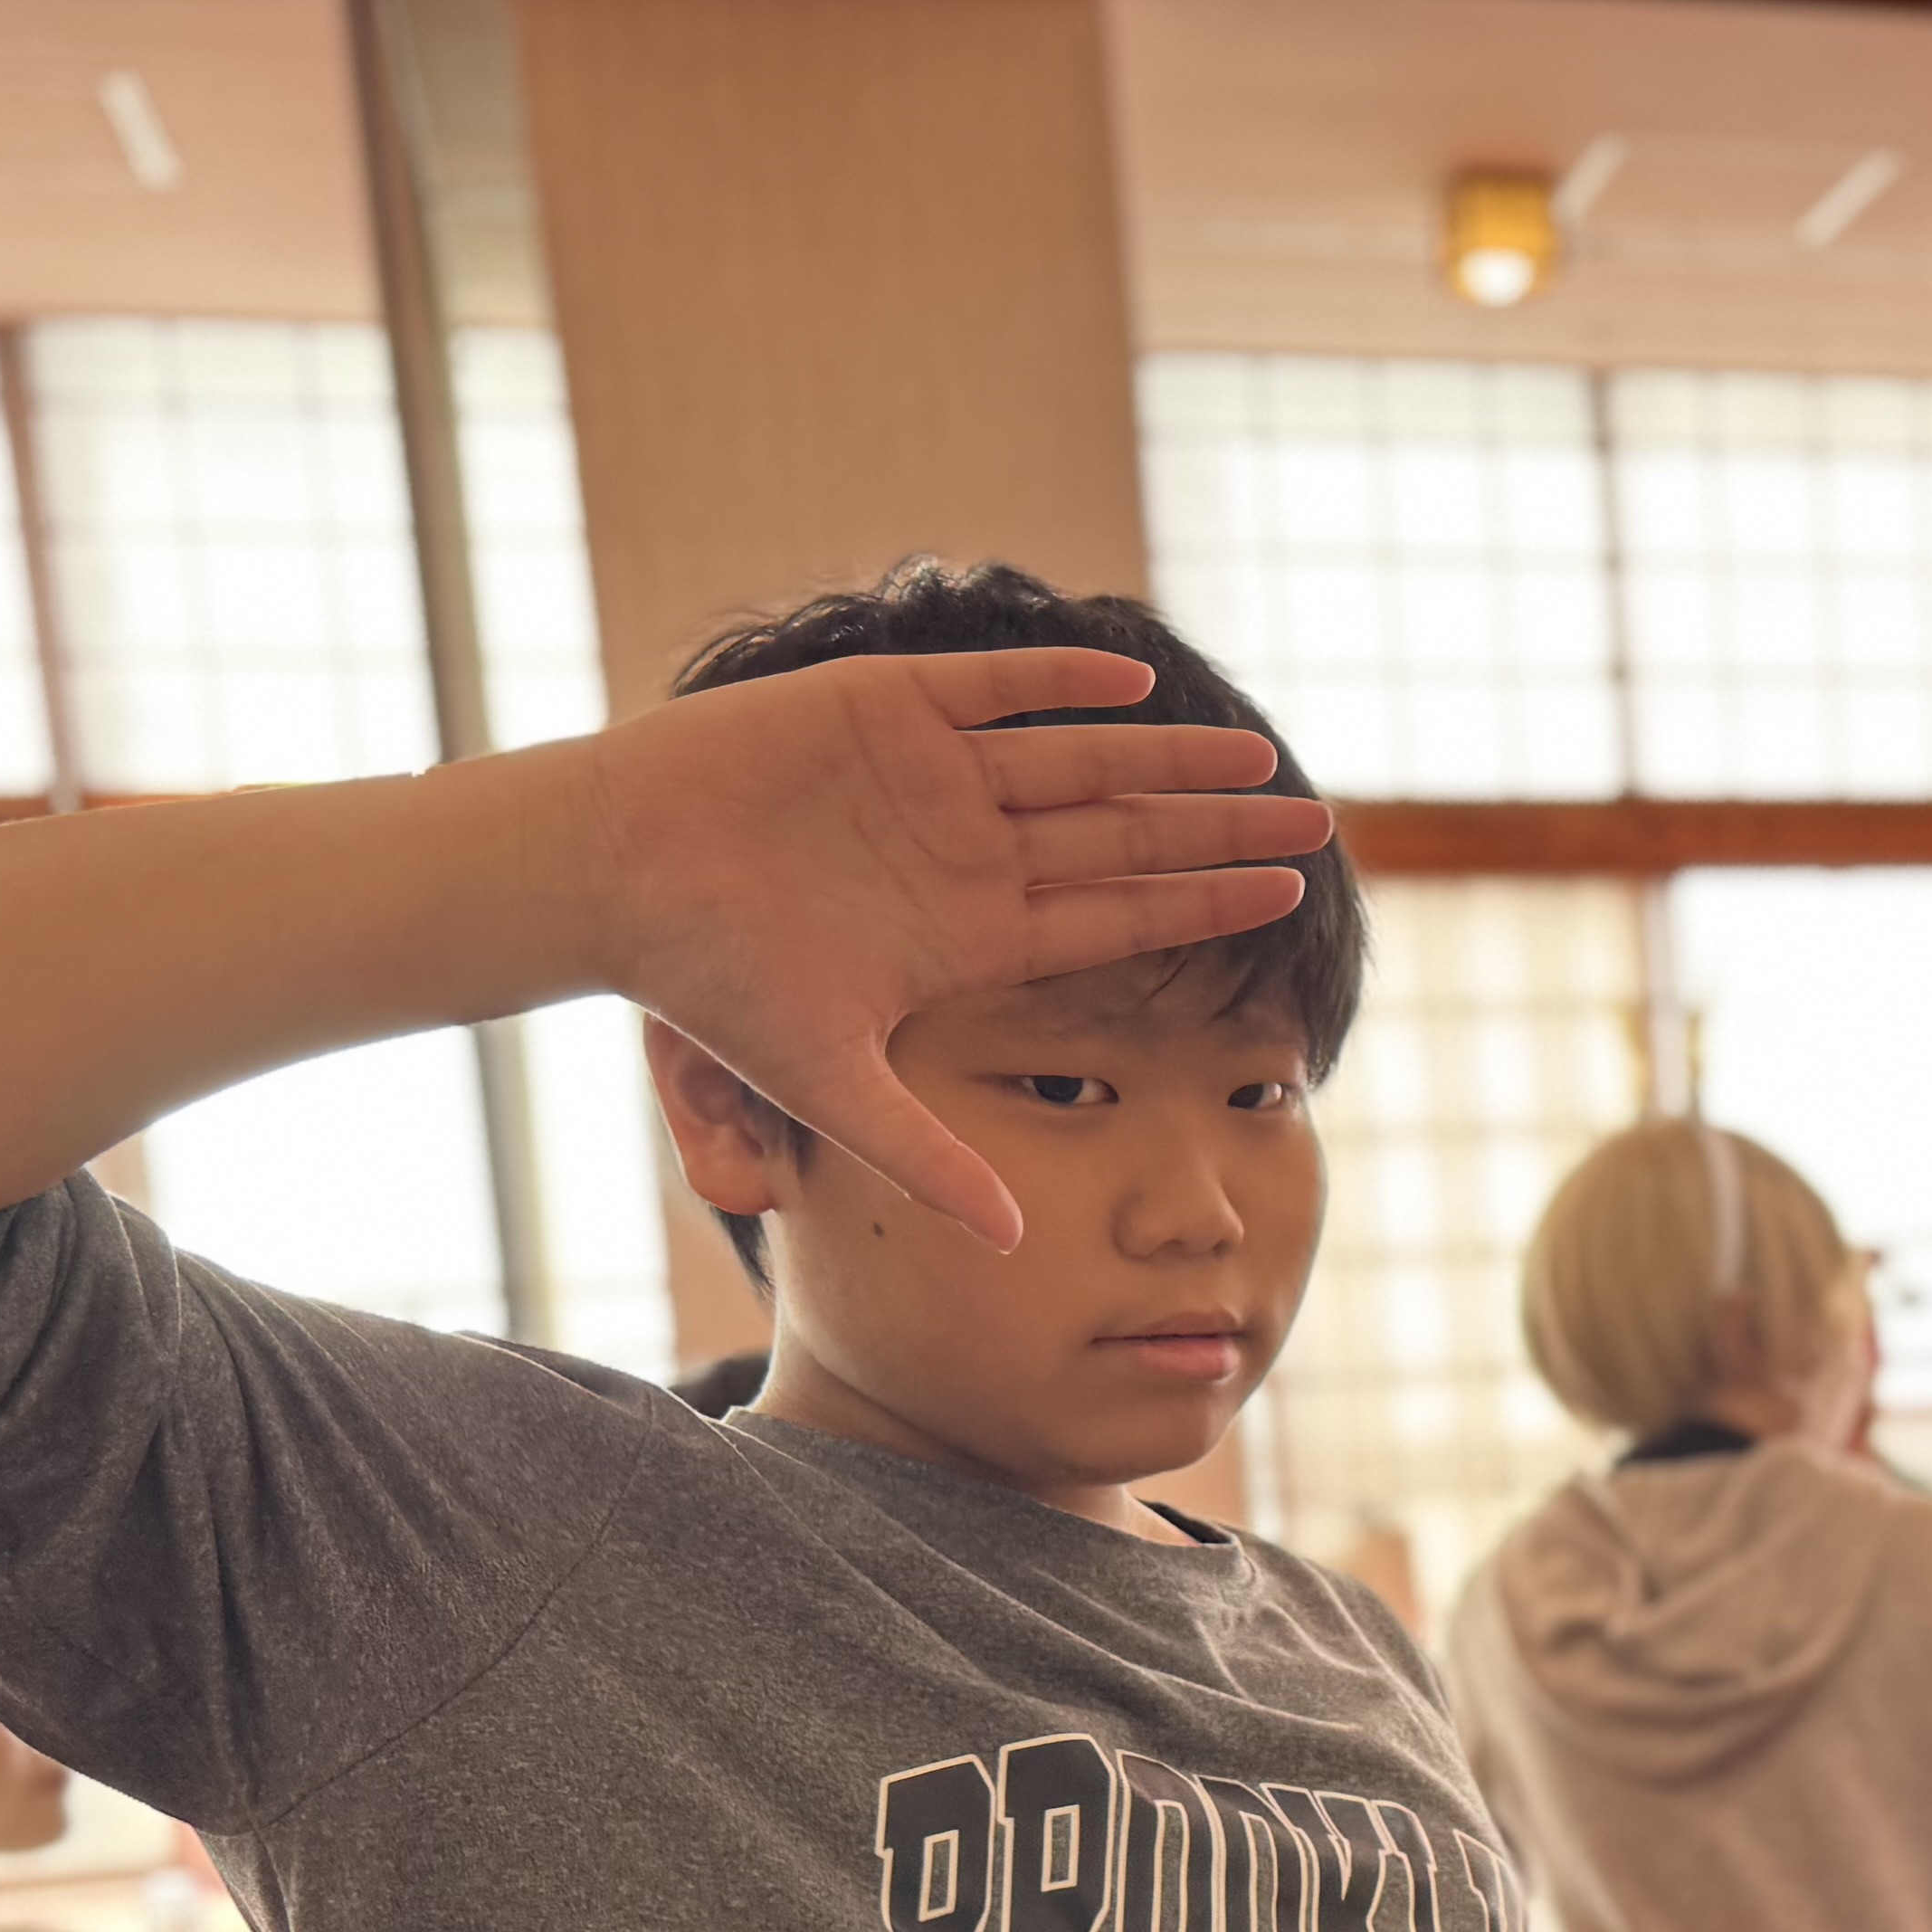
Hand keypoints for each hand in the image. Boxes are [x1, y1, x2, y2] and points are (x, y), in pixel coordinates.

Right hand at [571, 647, 1334, 1250]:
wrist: (611, 877)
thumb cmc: (711, 981)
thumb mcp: (833, 1086)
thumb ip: (929, 1158)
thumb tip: (1016, 1247)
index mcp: (974, 931)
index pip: (1118, 917)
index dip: (1201, 907)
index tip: (1287, 901)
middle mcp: (970, 849)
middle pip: (1124, 836)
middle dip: (1218, 828)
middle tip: (1320, 821)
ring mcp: (934, 774)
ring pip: (1081, 760)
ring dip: (1170, 755)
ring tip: (1260, 753)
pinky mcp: (884, 707)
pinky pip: (993, 688)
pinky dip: (1062, 685)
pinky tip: (1139, 687)